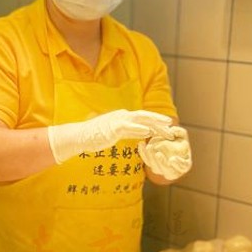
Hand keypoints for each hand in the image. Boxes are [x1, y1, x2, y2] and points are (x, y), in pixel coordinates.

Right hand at [47, 109, 173, 163]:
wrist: (80, 136)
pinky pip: (128, 128)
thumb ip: (130, 131)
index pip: (143, 118)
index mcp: (123, 117)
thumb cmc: (96, 136)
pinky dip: (139, 129)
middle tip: (171, 124)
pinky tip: (148, 133)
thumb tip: (144, 132)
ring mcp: (117, 120)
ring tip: (165, 128)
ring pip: (140, 120)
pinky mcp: (112, 127)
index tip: (167, 126)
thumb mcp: (116, 133)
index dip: (156, 121)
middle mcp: (122, 115)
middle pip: (144, 116)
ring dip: (154, 124)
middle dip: (159, 119)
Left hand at [138, 125, 192, 179]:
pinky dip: (143, 153)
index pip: (183, 166)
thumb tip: (172, 131)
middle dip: (162, 163)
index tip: (173, 159)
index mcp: (185, 164)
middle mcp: (174, 171)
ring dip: (151, 159)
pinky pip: (147, 162)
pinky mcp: (152, 166)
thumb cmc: (179, 140)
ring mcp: (162, 171)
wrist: (169, 144)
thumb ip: (180, 132)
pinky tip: (141, 144)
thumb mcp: (182, 135)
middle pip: (168, 172)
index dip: (178, 164)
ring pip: (156, 169)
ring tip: (149, 147)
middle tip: (158, 154)